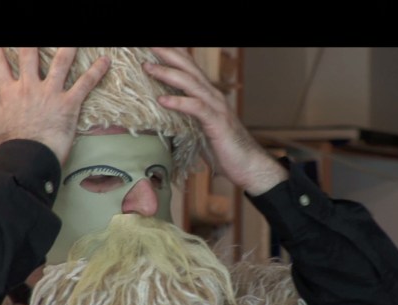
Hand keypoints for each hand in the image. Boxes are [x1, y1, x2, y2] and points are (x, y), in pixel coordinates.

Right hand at [0, 48, 109, 164]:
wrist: (27, 160)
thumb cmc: (8, 152)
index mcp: (8, 95)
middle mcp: (29, 88)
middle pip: (29, 55)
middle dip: (31, 42)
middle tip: (33, 36)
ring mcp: (50, 93)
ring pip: (61, 63)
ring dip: (68, 49)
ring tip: (74, 41)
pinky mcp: (69, 104)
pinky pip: (85, 84)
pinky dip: (97, 72)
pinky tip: (106, 61)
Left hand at [143, 47, 287, 195]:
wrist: (249, 166)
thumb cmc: (225, 151)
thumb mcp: (200, 131)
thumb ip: (186, 120)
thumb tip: (164, 121)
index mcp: (208, 96)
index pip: (189, 69)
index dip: (173, 56)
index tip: (155, 47)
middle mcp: (213, 96)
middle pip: (188, 68)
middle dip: (168, 54)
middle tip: (149, 44)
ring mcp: (216, 108)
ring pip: (190, 83)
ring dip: (168, 73)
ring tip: (148, 67)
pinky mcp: (217, 123)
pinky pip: (196, 108)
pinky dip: (179, 102)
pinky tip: (162, 100)